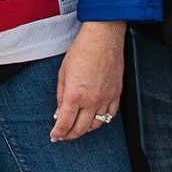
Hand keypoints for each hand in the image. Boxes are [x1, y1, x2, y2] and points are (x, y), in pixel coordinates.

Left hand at [50, 20, 125, 141]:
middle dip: (69, 135)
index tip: (55, 135)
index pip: (65, 123)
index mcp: (75, 95)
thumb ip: (61, 95)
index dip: (58, 133)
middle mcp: (91, 101)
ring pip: (96, 125)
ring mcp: (106, 99)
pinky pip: (110, 115)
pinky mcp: (116, 94)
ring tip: (78, 126)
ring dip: (85, 129)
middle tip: (64, 135)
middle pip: (80, 129)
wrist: (103, 36)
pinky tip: (95, 117)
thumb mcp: (63, 71)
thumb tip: (60, 111)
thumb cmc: (82, 49)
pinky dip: (101, 120)